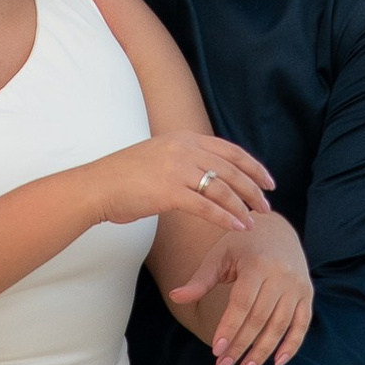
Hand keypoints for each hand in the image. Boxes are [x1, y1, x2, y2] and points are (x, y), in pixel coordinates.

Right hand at [88, 129, 272, 232]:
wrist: (97, 186)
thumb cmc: (124, 176)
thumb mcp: (158, 155)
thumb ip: (182, 158)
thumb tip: (205, 173)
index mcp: (184, 138)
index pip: (229, 150)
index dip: (252, 166)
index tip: (267, 181)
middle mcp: (184, 148)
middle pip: (231, 169)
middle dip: (253, 189)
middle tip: (266, 205)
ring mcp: (177, 168)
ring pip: (222, 188)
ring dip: (242, 206)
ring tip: (253, 220)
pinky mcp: (169, 191)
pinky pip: (207, 206)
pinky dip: (225, 217)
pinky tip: (236, 227)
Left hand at [168, 210, 313, 364]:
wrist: (278, 229)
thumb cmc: (241, 244)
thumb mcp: (219, 255)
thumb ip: (200, 280)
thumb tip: (175, 297)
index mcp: (257, 264)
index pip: (242, 303)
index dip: (229, 329)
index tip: (216, 351)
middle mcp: (281, 275)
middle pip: (260, 319)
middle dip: (241, 346)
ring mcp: (297, 286)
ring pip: (280, 326)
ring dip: (263, 352)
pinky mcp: (307, 294)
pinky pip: (302, 324)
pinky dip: (292, 345)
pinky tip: (277, 362)